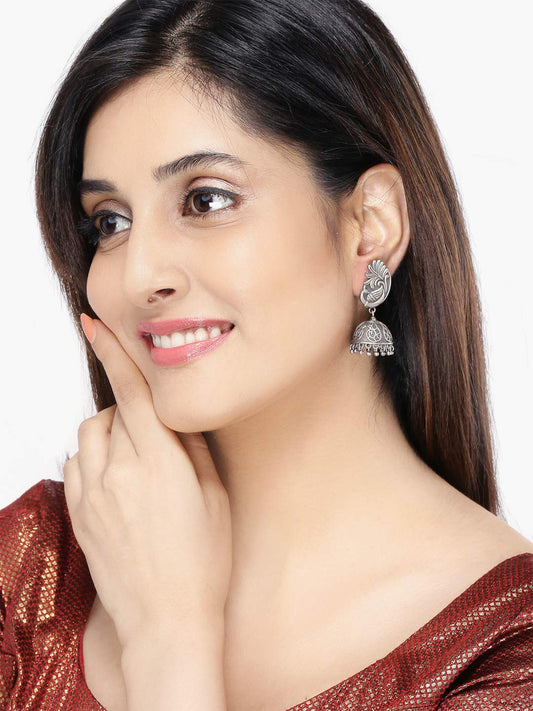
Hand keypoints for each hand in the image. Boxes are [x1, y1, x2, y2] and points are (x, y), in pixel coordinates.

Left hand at [63, 314, 231, 648]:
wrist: (168, 620)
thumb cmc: (203, 560)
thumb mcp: (214, 495)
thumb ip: (189, 447)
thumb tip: (173, 414)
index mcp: (159, 462)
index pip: (130, 392)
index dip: (113, 352)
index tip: (94, 324)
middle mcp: (119, 473)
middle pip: (110, 412)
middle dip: (128, 409)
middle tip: (154, 436)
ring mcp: (92, 495)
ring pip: (87, 436)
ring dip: (108, 432)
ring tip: (135, 459)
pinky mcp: (78, 516)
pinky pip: (74, 467)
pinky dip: (92, 460)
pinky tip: (115, 480)